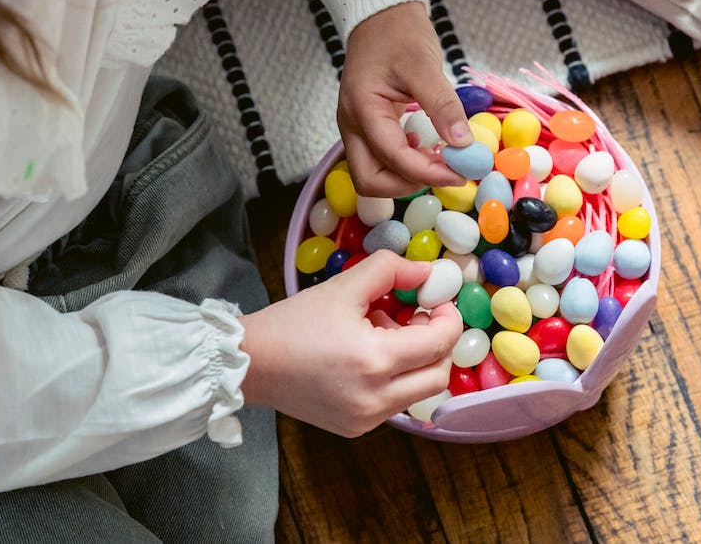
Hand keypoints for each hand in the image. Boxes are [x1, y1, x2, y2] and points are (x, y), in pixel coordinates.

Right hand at [239, 251, 462, 436]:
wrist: (251, 364)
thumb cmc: (293, 323)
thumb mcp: (343, 287)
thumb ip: (389, 270)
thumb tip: (426, 272)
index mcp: (375, 361)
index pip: (439, 343)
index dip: (448, 318)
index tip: (437, 301)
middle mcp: (376, 398)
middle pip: (439, 375)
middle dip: (437, 344)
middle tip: (415, 318)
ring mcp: (367, 420)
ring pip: (419, 392)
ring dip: (415, 362)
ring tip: (382, 336)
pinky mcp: (356, 429)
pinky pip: (394, 404)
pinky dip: (394, 379)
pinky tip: (365, 359)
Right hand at [337, 1, 473, 197]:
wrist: (380, 14)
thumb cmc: (398, 33)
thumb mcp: (424, 65)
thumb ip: (442, 106)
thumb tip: (463, 144)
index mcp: (362, 110)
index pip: (393, 157)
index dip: (428, 172)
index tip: (461, 173)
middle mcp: (352, 125)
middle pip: (370, 180)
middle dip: (408, 184)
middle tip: (445, 173)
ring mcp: (356, 128)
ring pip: (372, 174)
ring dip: (405, 177)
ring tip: (437, 160)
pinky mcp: (366, 127)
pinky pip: (379, 159)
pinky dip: (403, 164)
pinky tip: (425, 148)